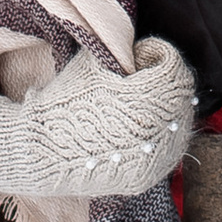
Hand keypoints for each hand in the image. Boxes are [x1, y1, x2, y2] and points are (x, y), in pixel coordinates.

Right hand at [0, 36, 192, 200]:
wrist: (41, 150)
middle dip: (162, 80)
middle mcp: (156, 132)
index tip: (137, 56)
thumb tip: (144, 43)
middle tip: (139, 77)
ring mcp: (154, 160)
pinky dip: (161, 133)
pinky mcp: (148, 177)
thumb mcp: (94, 60)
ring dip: (165, 106)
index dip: (155, 54)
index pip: (172, 66)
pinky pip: (169, 148)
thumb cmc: (67, 98)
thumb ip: (123, 47)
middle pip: (180, 94)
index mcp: (145, 98)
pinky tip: (141, 124)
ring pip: (178, 121)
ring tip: (138, 100)